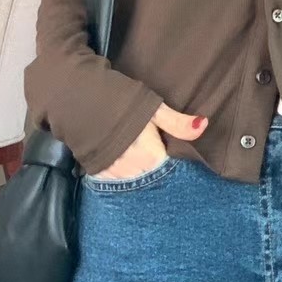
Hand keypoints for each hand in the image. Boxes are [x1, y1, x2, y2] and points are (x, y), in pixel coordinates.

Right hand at [89, 102, 208, 179]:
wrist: (78, 98)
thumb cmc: (119, 101)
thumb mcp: (153, 108)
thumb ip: (177, 123)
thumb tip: (204, 125)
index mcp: (151, 158)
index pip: (171, 173)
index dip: (175, 166)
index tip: (175, 158)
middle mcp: (133, 172)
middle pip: (153, 180)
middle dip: (158, 173)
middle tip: (157, 156)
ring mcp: (114, 175)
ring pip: (135, 183)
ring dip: (140, 176)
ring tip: (141, 160)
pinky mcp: (98, 174)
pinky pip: (117, 183)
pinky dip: (123, 176)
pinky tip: (126, 165)